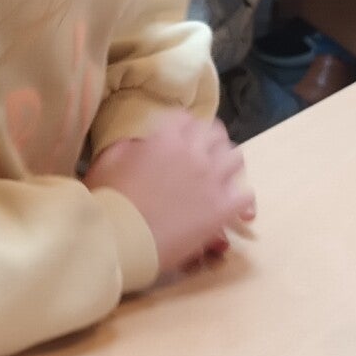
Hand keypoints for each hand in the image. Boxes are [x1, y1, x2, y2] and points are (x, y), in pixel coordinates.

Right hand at [87, 113, 255, 280]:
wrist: (122, 238)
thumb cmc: (109, 201)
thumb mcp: (108, 161)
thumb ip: (128, 145)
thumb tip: (140, 142)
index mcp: (167, 138)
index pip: (187, 118)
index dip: (185, 127)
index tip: (181, 137)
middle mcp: (195, 153)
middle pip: (217, 134)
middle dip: (210, 141)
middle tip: (203, 154)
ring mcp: (213, 180)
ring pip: (236, 159)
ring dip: (227, 165)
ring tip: (220, 177)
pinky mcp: (223, 209)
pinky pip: (247, 196)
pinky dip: (241, 200)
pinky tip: (233, 208)